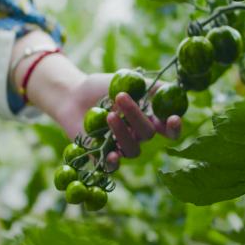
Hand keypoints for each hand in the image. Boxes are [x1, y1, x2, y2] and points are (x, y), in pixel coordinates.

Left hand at [9, 31, 180, 169]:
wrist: (70, 96)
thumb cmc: (100, 87)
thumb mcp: (124, 79)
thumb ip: (147, 85)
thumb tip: (171, 87)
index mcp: (146, 117)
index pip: (167, 128)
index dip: (174, 127)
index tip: (173, 118)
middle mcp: (136, 135)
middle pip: (147, 134)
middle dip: (136, 116)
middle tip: (120, 97)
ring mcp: (121, 147)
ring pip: (133, 150)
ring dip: (123, 133)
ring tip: (109, 115)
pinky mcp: (102, 157)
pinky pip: (113, 166)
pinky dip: (114, 162)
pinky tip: (112, 153)